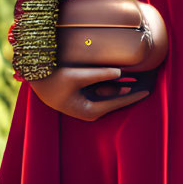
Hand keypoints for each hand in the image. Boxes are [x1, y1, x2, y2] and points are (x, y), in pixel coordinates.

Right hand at [29, 66, 149, 120]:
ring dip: (120, 84)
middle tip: (147, 81)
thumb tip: (119, 72)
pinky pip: (101, 87)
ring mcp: (86, 102)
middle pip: (115, 99)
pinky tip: (119, 73)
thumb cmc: (52, 80)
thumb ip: (98, 75)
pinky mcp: (83, 94)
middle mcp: (89, 109)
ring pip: (108, 92)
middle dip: (129, 90)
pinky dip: (109, 80)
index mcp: (89, 110)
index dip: (133, 96)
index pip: (117, 103)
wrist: (34, 79)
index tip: (148, 91)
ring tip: (137, 75)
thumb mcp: (75, 76)